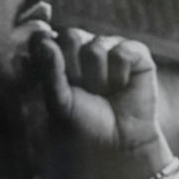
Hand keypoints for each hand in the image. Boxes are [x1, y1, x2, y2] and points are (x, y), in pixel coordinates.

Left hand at [32, 29, 172, 178]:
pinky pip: (121, 53)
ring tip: (104, 92)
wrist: (116, 141)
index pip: (47, 39)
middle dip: (75, 71)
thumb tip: (44, 41)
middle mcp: (82, 44)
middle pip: (70, 37)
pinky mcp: (134, 51)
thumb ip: (49, 71)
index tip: (60, 87)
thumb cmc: (83, 121)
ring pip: (95, 48)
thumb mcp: (59, 100)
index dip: (52, 63)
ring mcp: (108, 45)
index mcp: (58, 52)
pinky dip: (120, 75)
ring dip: (98, 79)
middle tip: (85, 91)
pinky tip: (122, 86)